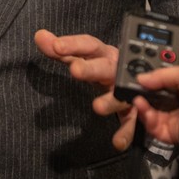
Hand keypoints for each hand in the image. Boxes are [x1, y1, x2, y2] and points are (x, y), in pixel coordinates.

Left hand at [34, 29, 136, 150]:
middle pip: (105, 67)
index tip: (56, 46)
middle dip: (92, 69)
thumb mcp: (81, 55)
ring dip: (110, 101)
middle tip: (75, 70)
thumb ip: (61, 50)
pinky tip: (118, 143)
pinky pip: (131, 122)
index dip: (73, 44)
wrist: (139, 75)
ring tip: (97, 107)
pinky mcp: (132, 110)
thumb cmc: (102, 63)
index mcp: (103, 53)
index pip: (88, 44)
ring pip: (120, 95)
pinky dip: (126, 132)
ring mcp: (126, 89)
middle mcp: (116, 69)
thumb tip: (39, 35)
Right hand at [132, 66, 178, 145]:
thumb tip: (141, 78)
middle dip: (138, 96)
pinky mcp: (172, 134)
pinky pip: (153, 128)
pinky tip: (142, 109)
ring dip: (140, 107)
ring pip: (149, 115)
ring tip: (136, 100)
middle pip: (150, 101)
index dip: (145, 83)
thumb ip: (161, 75)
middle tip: (131, 90)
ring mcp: (173, 119)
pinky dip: (146, 119)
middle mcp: (176, 104)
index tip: (134, 80)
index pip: (157, 85)